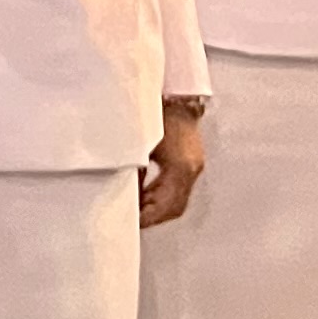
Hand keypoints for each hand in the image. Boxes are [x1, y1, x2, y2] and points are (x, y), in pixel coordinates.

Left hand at [139, 100, 206, 228]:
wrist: (177, 96)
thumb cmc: (157, 115)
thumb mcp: (140, 143)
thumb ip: (133, 169)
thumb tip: (123, 190)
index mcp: (181, 167)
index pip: (166, 205)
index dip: (149, 217)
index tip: (132, 222)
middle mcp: (192, 170)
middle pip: (174, 207)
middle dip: (153, 216)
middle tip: (132, 219)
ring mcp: (194, 166)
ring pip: (177, 200)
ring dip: (156, 207)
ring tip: (135, 207)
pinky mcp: (192, 162)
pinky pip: (178, 188)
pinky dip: (161, 195)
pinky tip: (144, 194)